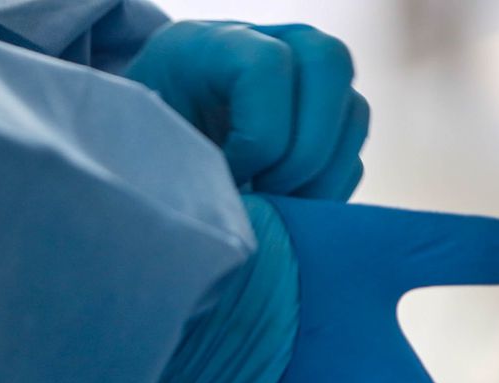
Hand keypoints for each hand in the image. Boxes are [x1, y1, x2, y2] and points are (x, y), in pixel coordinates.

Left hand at [124, 21, 367, 199]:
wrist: (155, 157)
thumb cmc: (145, 153)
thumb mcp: (154, 152)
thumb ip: (196, 172)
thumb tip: (253, 223)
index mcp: (214, 43)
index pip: (268, 65)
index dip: (259, 135)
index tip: (229, 174)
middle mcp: (274, 43)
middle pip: (330, 64)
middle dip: (305, 151)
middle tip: (269, 194)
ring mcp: (307, 82)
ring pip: (353, 113)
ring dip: (322, 177)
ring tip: (279, 209)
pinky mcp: (325, 124)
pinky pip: (352, 155)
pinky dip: (327, 192)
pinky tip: (288, 210)